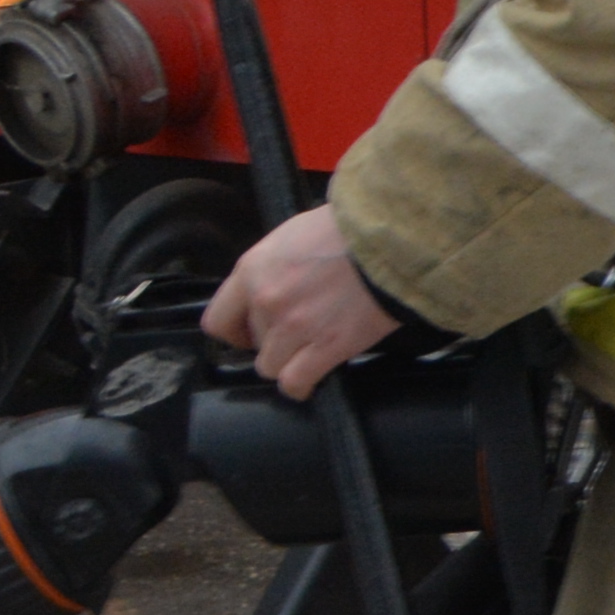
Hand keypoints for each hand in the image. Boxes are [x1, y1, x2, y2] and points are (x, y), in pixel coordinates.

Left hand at [204, 205, 399, 401]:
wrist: (396, 239)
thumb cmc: (353, 229)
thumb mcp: (296, 233)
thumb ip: (274, 265)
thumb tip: (273, 283)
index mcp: (254, 269)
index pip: (218, 320)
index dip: (236, 332)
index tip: (250, 334)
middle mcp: (266, 300)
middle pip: (253, 343)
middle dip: (274, 340)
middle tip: (301, 330)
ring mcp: (295, 326)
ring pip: (270, 366)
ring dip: (289, 361)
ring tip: (311, 350)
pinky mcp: (326, 346)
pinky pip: (295, 382)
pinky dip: (301, 386)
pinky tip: (311, 379)